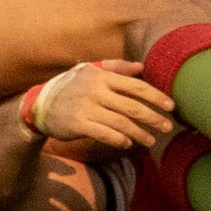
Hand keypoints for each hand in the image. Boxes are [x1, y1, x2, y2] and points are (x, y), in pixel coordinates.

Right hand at [34, 60, 175, 149]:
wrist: (39, 104)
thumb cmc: (70, 87)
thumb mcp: (90, 71)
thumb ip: (115, 67)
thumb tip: (141, 66)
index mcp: (102, 77)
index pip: (136, 86)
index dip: (156, 96)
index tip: (171, 106)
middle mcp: (96, 91)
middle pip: (132, 107)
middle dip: (153, 118)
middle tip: (167, 127)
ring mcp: (87, 108)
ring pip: (121, 123)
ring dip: (140, 133)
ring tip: (151, 140)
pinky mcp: (78, 124)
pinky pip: (104, 133)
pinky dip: (119, 139)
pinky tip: (128, 143)